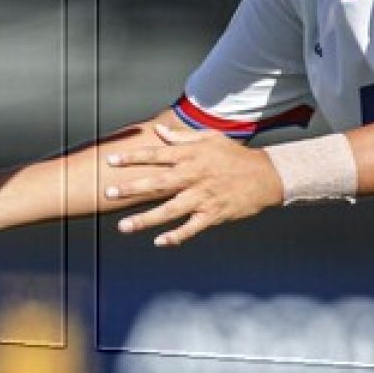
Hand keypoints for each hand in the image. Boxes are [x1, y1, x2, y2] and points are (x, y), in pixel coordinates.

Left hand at [102, 123, 281, 246]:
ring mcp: (202, 197)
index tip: (110, 160)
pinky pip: (191, 228)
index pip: (156, 154)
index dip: (132, 157)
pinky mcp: (213, 214)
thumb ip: (182, 136)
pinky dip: (176, 236)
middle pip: (157, 182)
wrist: (266, 176)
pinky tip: (159, 242)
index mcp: (191, 155)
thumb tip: (159, 130)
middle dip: (131, 187)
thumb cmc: (234, 155)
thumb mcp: (210, 138)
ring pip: (169, 209)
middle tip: (108, 192)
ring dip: (145, 219)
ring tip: (123, 227)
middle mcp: (193, 176)